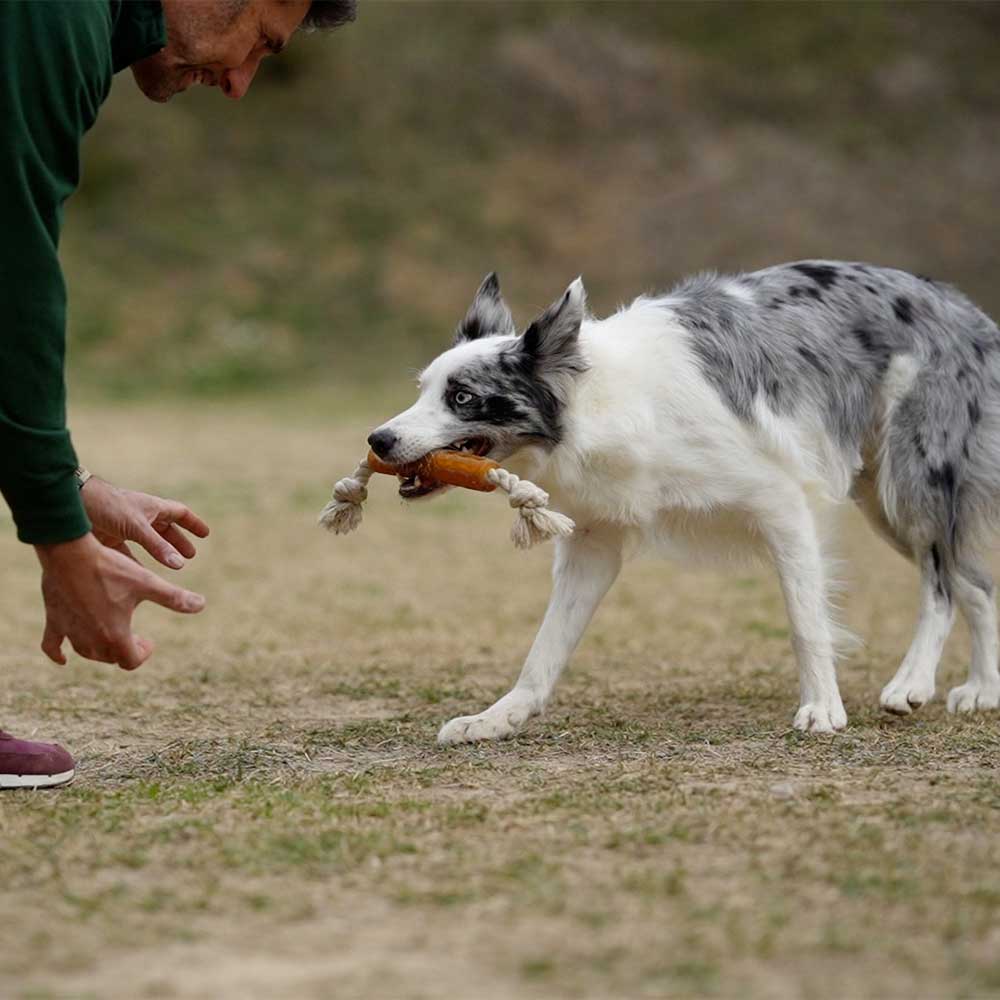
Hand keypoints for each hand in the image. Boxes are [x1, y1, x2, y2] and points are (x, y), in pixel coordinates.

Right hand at [35, 533, 205, 669]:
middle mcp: (90, 640)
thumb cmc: (110, 568)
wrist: (69, 553)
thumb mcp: (147, 583)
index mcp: (115, 635)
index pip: (132, 661)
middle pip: (110, 658)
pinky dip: (58, 653)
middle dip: (124, 650)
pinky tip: (63, 660)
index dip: (144, 653)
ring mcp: (70, 631)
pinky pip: (51, 645)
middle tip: (134, 637)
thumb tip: (201, 605)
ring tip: (112, 636)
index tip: (149, 641)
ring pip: (86, 653)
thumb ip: (174, 597)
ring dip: (100, 649)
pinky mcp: (54, 620)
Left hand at [81, 477, 209, 568]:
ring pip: (149, 541)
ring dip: (161, 552)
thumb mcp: (137, 527)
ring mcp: (125, 527)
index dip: (193, 524)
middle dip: (178, 541)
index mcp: (153, 507)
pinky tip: (140, 574)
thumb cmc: (108, 507)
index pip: (180, 514)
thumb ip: (158, 547)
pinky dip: (136, 563)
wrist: (73, 503)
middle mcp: (141, 516)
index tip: (205, 534)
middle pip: (166, 529)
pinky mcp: (110, 537)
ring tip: (171, 565)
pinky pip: (128, 552)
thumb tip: (181, 564)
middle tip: (190, 555)